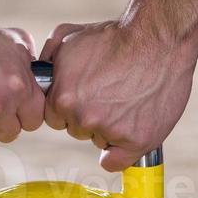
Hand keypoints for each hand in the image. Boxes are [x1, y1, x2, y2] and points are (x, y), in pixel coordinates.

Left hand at [40, 20, 197, 171]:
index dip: (72, 104)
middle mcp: (82, 117)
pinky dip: (121, 152)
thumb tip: (39, 74)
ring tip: (128, 101)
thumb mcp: (68, 36)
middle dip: (90, 115)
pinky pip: (116, 161)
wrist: (158, 39)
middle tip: (111, 93)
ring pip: (99, 141)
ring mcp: (110, 130)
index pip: (55, 117)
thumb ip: (48, 58)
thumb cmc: (115, 36)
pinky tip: (129, 134)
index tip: (88, 93)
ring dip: (109, 128)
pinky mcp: (136, 140)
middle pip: (77, 129)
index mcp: (62, 98)